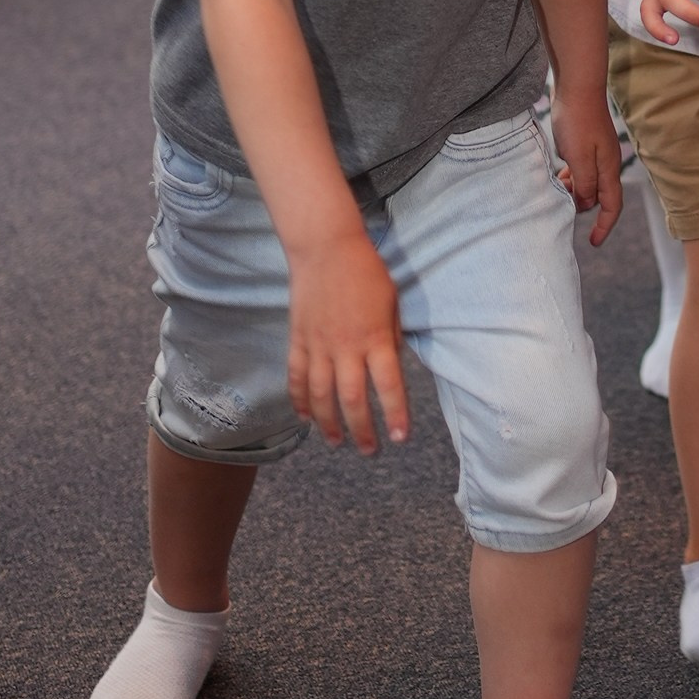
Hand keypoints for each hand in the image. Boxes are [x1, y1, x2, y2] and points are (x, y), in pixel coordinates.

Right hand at [285, 224, 408, 452]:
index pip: (389, 385)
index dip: (396, 414)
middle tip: (370, 450)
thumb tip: (391, 368)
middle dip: (362, 430)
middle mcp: (346, 347)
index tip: (401, 437)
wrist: (325, 248)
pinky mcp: (298, 340)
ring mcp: (318, 345)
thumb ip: (392, 339)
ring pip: (321, 396)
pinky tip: (306, 419)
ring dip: (330, 424)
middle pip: (352, 400)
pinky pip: (297, 377)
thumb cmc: (367, 272)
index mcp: (376, 337)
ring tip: (338, 443)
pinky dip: (300, 401)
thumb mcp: (393, 303)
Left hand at [550, 88, 623, 245]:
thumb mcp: (579, 158)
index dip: (604, 226)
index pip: (612, 206)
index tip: (593, 242)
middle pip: (600, 195)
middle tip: (563, 209)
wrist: (578, 86)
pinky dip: (573, 175)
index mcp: (608, 168)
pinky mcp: (588, 141)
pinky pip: (582, 167)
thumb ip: (584, 184)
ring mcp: (598, 151)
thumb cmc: (577, 121)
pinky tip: (560, 171)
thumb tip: (585, 203)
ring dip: (575, 189)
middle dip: (584, 206)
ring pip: (589, 181)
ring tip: (557, 189)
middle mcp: (607, 162)